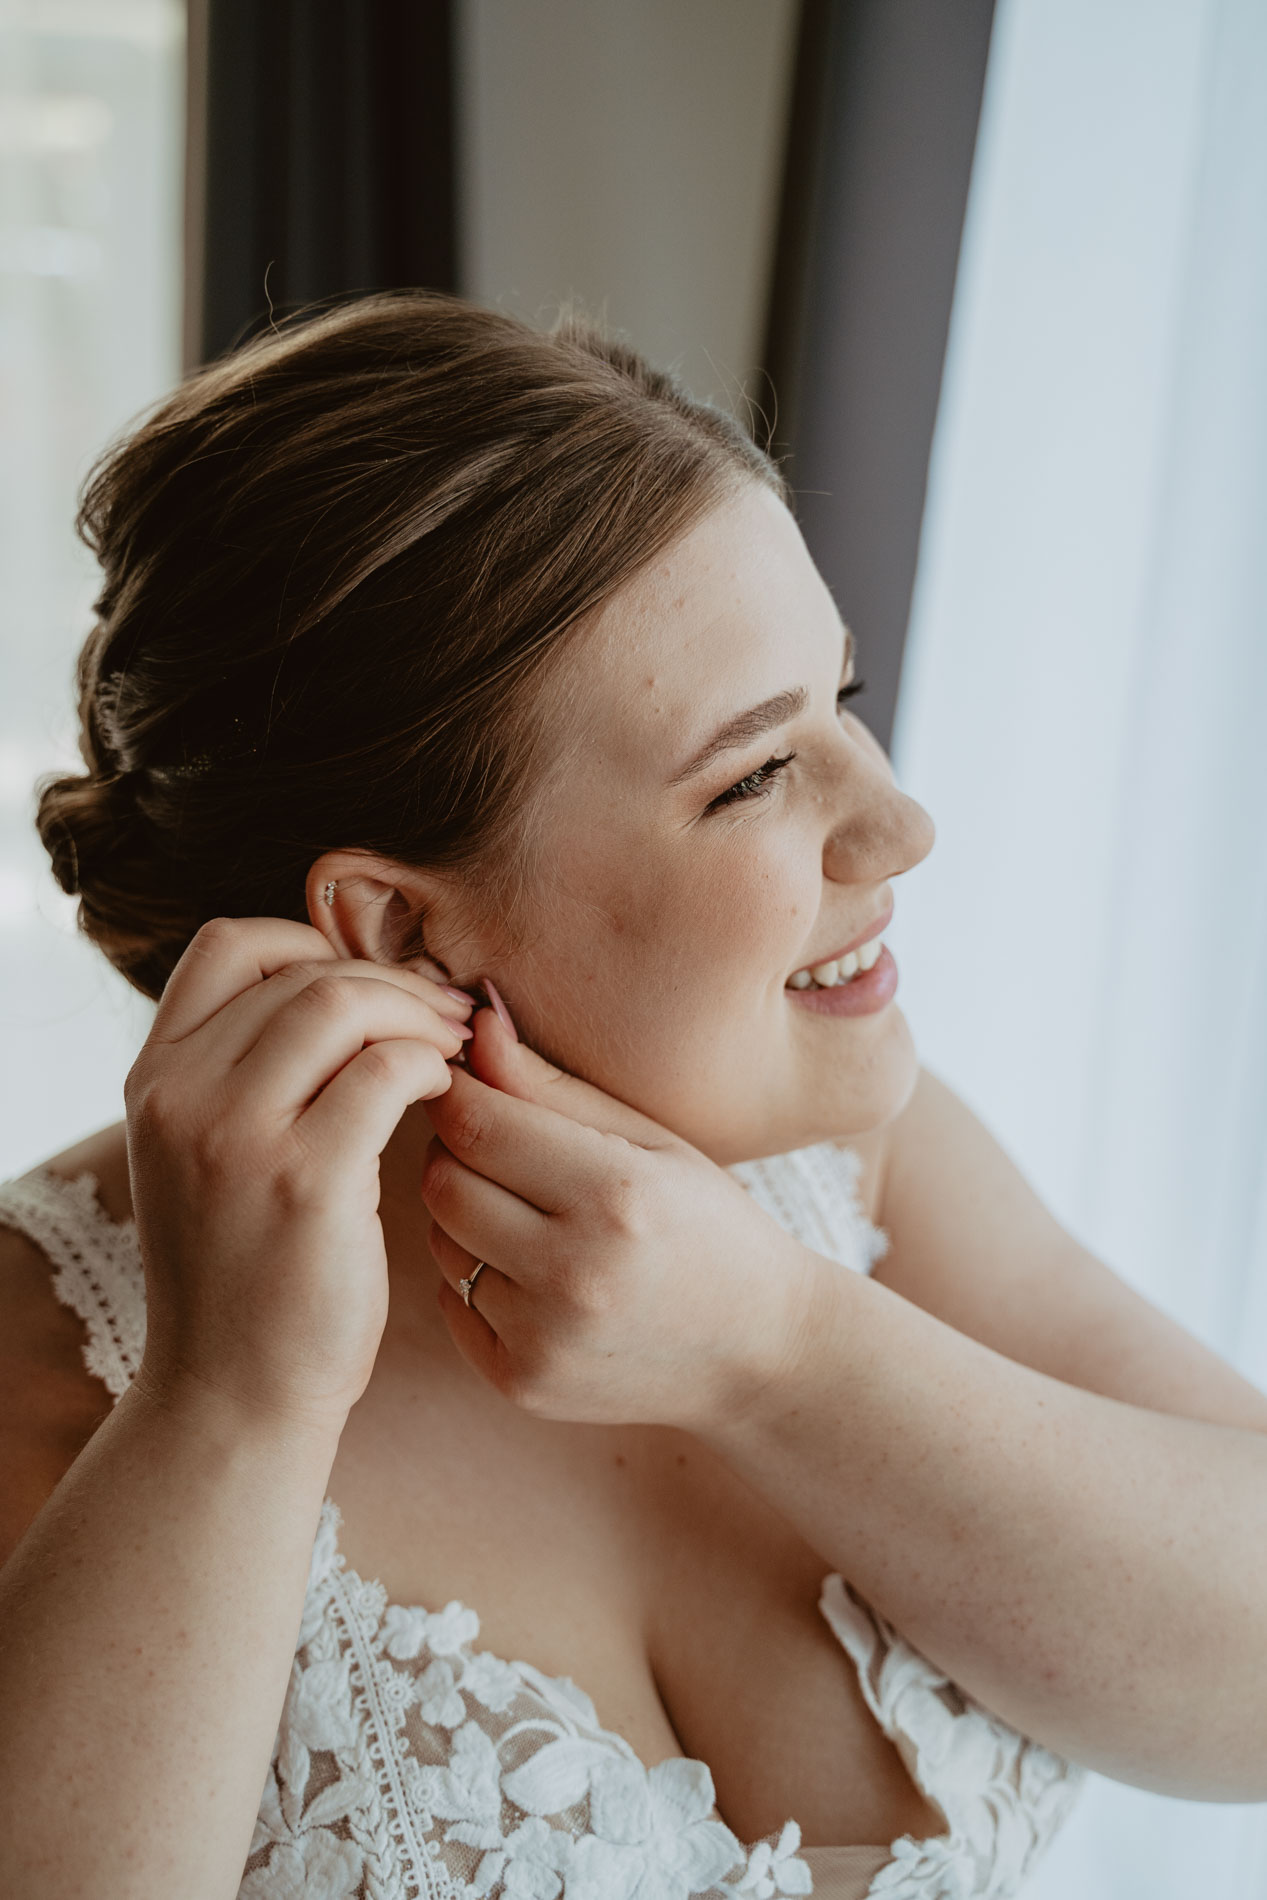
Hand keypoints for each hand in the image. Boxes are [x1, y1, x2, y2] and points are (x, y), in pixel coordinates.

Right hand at [124, 917, 474, 1432]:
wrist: (234, 1398)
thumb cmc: (246, 1278)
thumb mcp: (211, 1159)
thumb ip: (247, 1075)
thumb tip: (346, 990)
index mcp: (156, 1081)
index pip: (228, 945)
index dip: (310, 943)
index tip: (370, 986)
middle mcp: (182, 1096)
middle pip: (303, 972)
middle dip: (391, 981)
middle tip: (445, 1014)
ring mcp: (237, 1135)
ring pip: (345, 1004)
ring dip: (417, 1012)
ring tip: (452, 1046)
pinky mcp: (305, 1180)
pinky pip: (387, 1071)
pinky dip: (429, 1066)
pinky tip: (444, 1095)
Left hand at [420, 1004, 821, 1430]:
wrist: (758, 1350)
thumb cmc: (708, 1225)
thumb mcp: (652, 1140)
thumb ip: (554, 1088)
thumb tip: (476, 1028)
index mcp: (615, 1193)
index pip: (478, 1124)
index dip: (455, 1092)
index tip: (461, 1079)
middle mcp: (574, 1272)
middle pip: (443, 1184)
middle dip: (455, 1152)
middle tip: (496, 1143)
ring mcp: (544, 1337)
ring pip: (440, 1243)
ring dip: (464, 1215)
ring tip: (526, 1211)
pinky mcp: (522, 1382)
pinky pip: (452, 1303)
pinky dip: (474, 1277)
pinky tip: (531, 1271)